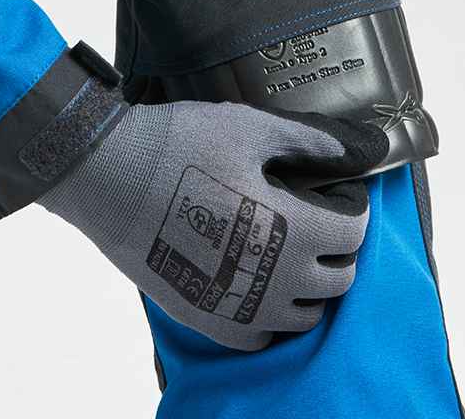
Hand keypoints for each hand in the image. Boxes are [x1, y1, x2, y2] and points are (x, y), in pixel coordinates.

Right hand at [40, 100, 387, 349]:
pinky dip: (269, 314)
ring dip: (308, 286)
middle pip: (338, 282)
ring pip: (303, 316)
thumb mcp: (251, 128)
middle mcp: (273, 279)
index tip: (338, 195)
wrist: (109, 174)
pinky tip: (256, 280)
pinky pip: (259, 336)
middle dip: (338, 251)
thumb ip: (308, 141)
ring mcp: (238, 306)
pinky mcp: (206, 318)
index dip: (354, 211)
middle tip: (318, 220)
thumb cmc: (181, 144)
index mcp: (292, 229)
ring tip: (289, 250)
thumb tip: (355, 148)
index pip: (354, 237)